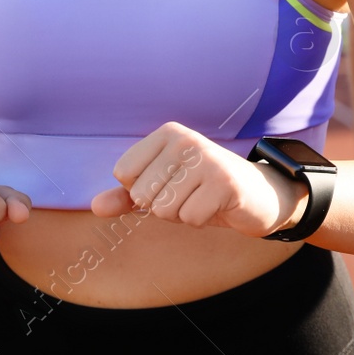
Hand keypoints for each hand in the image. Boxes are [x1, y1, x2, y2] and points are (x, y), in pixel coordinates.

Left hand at [89, 122, 306, 236]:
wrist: (258, 194)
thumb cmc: (203, 190)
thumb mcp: (162, 189)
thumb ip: (127, 196)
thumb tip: (95, 207)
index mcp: (167, 133)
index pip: (124, 174)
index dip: (143, 191)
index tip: (171, 183)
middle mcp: (185, 140)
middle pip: (142, 195)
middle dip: (164, 206)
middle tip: (191, 195)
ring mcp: (206, 159)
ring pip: (164, 209)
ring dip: (183, 214)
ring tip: (203, 199)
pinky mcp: (224, 182)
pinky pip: (189, 218)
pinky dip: (201, 220)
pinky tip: (216, 205)